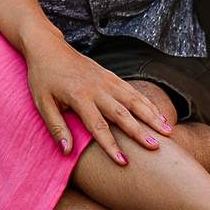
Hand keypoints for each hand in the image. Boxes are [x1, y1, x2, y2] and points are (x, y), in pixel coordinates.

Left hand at [24, 37, 171, 164]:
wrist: (47, 46)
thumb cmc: (42, 77)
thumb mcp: (42, 102)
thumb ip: (55, 126)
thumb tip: (67, 152)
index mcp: (79, 96)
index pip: (98, 126)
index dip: (111, 146)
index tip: (124, 163)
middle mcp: (97, 88)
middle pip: (122, 113)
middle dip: (140, 132)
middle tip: (156, 149)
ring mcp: (106, 80)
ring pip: (134, 100)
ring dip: (151, 116)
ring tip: (167, 133)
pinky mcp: (111, 76)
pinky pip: (133, 91)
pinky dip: (148, 104)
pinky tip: (159, 116)